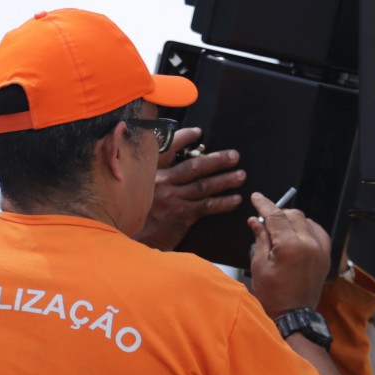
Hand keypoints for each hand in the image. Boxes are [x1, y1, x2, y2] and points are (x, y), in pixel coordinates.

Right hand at [135, 128, 244, 251]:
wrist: (134, 242)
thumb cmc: (139, 216)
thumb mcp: (141, 191)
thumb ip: (157, 177)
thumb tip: (181, 168)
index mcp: (152, 173)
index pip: (168, 149)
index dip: (184, 138)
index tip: (197, 133)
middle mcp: (161, 183)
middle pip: (193, 167)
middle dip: (216, 160)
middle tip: (233, 156)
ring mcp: (172, 199)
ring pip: (203, 186)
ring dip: (225, 180)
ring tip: (240, 176)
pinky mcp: (181, 215)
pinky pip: (206, 206)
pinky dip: (223, 202)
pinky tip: (234, 200)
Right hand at [248, 190, 331, 317]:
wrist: (293, 315)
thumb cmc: (275, 296)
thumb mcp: (259, 265)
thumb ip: (260, 238)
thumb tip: (256, 221)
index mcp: (291, 246)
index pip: (276, 215)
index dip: (264, 204)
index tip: (257, 198)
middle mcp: (309, 244)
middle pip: (293, 214)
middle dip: (277, 213)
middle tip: (264, 220)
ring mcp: (320, 250)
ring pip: (306, 220)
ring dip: (292, 220)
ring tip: (279, 230)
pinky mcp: (325, 255)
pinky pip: (318, 232)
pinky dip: (306, 228)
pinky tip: (296, 234)